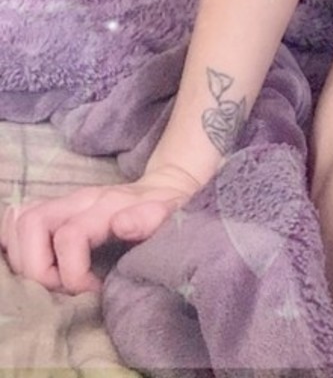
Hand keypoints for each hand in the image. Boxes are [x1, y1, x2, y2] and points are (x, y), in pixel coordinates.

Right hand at [0, 161, 201, 294]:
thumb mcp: (170, 214)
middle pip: (31, 224)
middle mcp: (76, 200)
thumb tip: (122, 225)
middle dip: (37, 268)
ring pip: (19, 221)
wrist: (166, 187)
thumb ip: (148, 219)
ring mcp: (62, 203)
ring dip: (23, 258)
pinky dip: (15, 246)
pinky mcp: (54, 209)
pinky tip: (34, 264)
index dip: (73, 276)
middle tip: (63, 288)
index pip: (68, 236)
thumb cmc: (167, 208)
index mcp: (104, 205)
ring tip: (51, 279)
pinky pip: (18, 221)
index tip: (94, 291)